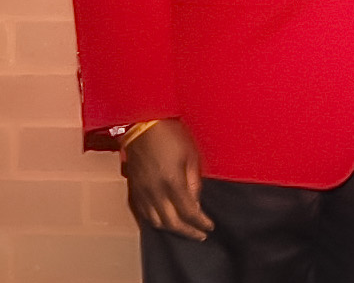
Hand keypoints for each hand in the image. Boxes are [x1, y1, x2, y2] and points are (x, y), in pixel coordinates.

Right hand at [121, 119, 212, 240]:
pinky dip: (156, 222)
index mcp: (171, 183)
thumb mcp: (191, 155)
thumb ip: (194, 181)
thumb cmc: (172, 136)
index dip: (200, 223)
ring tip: (185, 231)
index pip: (188, 212)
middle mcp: (155, 193)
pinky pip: (143, 214)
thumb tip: (196, 202)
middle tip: (200, 235)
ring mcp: (142, 193)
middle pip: (171, 222)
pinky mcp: (134, 190)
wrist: (141, 125)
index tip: (210, 227)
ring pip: (155, 222)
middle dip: (187, 232)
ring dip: (171, 229)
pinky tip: (165, 221)